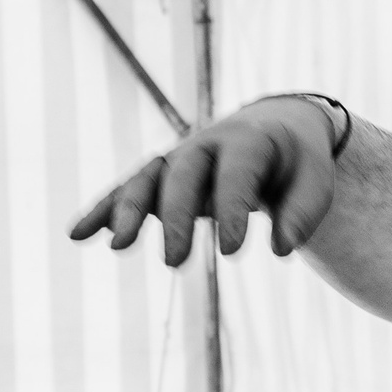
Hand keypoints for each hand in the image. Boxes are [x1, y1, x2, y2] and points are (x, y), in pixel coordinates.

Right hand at [69, 97, 339, 266]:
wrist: (274, 128)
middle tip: (175, 262)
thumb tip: (281, 248)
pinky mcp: (161, 175)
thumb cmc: (297, 161)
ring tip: (117, 247)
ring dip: (129, 209)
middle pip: (182, 173)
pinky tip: (76, 235)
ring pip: (147, 178)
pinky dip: (102, 208)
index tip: (231, 252)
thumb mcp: (315, 179)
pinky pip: (127, 188)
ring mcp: (178, 158)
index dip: (232, 210)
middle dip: (175, 216)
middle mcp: (205, 143)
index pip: (236, 173)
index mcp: (248, 140)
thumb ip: (304, 211)